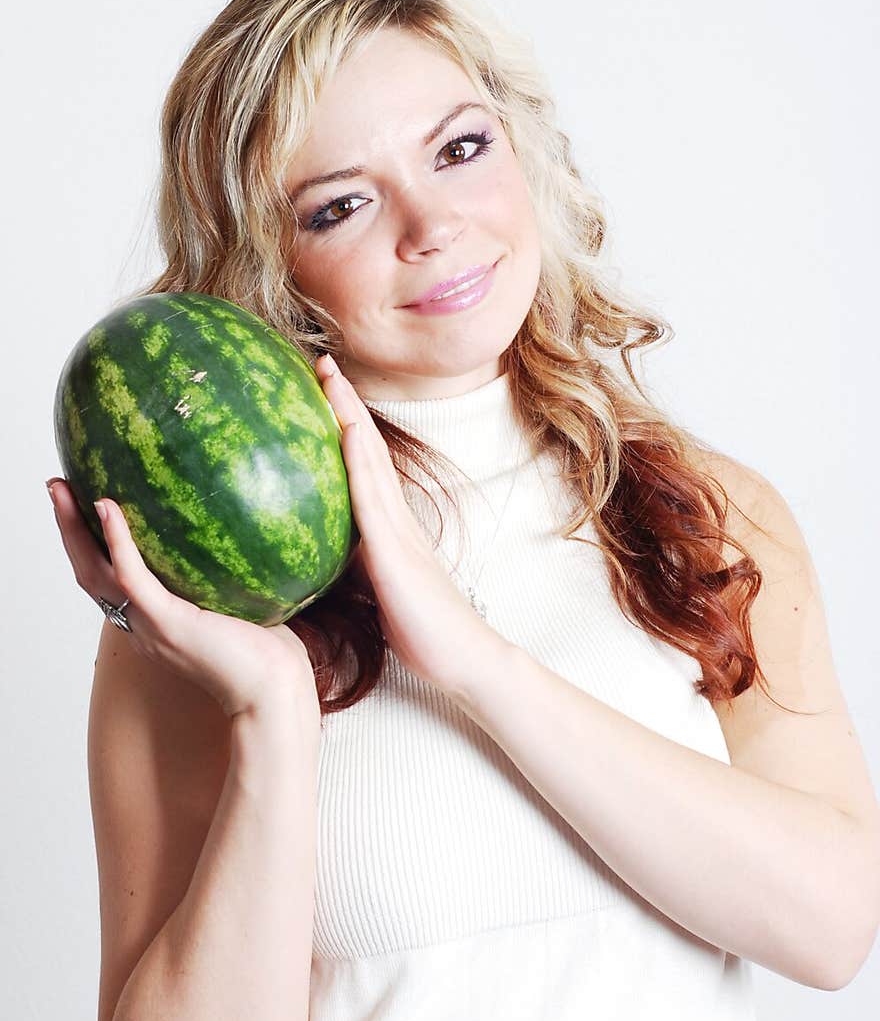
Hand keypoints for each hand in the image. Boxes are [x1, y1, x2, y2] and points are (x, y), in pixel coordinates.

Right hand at [46, 478, 320, 724]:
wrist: (275, 694)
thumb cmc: (268, 658)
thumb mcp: (242, 606)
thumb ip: (228, 577)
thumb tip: (244, 534)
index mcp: (155, 624)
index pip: (110, 581)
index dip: (91, 545)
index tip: (84, 505)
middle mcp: (142, 626)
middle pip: (89, 573)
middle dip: (68, 530)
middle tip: (57, 487)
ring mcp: (151, 627)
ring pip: (95, 573)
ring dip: (73, 530)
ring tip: (62, 489)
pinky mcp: (167, 624)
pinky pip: (131, 578)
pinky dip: (117, 542)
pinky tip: (108, 507)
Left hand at [315, 354, 489, 692]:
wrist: (463, 658)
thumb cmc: (422, 632)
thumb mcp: (378, 590)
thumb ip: (354, 566)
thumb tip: (321, 556)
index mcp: (389, 528)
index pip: (362, 466)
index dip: (343, 425)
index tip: (320, 390)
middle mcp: (396, 518)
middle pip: (366, 449)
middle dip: (344, 403)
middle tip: (319, 361)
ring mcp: (398, 531)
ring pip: (369, 461)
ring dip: (349, 415)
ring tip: (327, 376)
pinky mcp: (395, 552)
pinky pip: (372, 498)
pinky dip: (358, 460)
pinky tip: (344, 429)